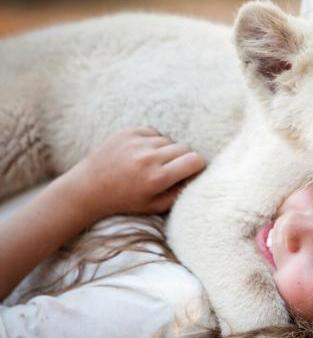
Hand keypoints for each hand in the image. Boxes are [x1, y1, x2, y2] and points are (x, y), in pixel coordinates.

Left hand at [68, 127, 205, 216]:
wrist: (88, 187)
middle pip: (185, 148)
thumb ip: (179, 193)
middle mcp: (148, 158)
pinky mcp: (128, 132)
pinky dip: (153, 142)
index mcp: (157, 178)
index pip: (195, 160)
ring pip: (169, 140)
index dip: (197, 166)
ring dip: (166, 151)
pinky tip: (142, 153)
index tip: (191, 171)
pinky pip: (154, 132)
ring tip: (152, 163)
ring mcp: (137, 143)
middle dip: (183, 158)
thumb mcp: (154, 206)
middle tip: (171, 169)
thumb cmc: (125, 200)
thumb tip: (198, 177)